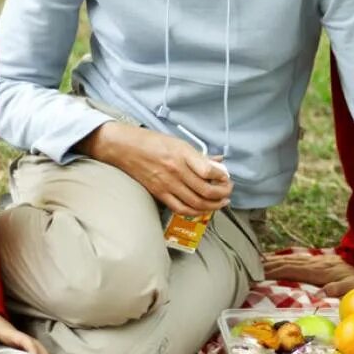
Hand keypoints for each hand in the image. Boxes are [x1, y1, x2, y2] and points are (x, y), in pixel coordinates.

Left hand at [0, 310, 49, 353]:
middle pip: (34, 343)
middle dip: (43, 353)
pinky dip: (33, 353)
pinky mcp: (12, 341)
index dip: (32, 349)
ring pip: (32, 344)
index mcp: (10, 332)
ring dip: (41, 353)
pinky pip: (25, 347)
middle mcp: (15, 335)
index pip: (25, 340)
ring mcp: (15, 338)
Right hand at [80, 122, 231, 214]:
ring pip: (196, 203)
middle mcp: (176, 171)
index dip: (222, 177)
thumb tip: (219, 161)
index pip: (208, 171)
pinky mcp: (159, 194)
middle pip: (205, 190)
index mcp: (182, 154)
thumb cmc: (152, 142)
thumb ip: (199, 156)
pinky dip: (195, 211)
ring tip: (221, 202)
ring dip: (213, 205)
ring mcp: (167, 184)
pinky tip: (203, 209)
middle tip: (228, 191)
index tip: (226, 177)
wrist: (125, 148)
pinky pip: (181, 208)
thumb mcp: (179, 143)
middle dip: (222, 194)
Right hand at [262, 252, 353, 297]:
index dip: (274, 271)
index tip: (258, 273)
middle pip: (286, 262)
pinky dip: (283, 260)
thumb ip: (341, 288)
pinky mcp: (319, 262)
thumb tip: (324, 292)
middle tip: (248, 266)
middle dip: (268, 265)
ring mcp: (316, 261)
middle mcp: (314, 264)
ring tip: (256, 262)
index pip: (291, 270)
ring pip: (289, 259)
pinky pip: (296, 260)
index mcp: (319, 271)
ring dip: (273, 261)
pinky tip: (277, 261)